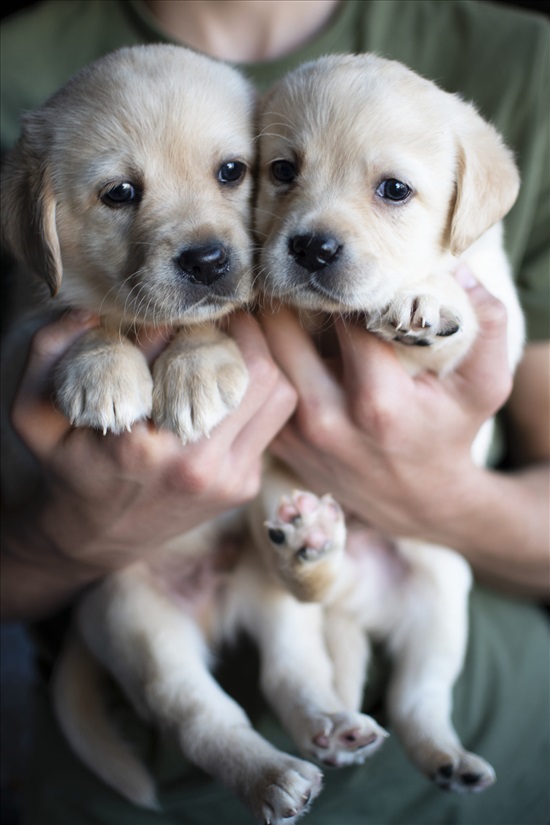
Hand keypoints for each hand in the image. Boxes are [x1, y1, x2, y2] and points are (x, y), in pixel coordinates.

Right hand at [1, 310, 296, 617]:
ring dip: (262, 358)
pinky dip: (258, 395)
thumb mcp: (32, 415)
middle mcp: (193, 464)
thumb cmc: (68, 466)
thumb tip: (89, 311)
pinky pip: (273, 422)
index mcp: (139, 444)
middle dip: (244, 328)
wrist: (98, 537)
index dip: (183, 318)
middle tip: (221, 314)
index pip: (183, 353)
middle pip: (256, 370)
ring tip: (232, 343)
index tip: (176, 309)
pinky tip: (229, 386)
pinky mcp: (244, 484)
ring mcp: (226, 478)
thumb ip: (46, 356)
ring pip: (279, 393)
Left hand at [260, 281, 511, 538]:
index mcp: (379, 402)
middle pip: (282, 331)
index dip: (342, 282)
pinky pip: (253, 389)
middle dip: (288, 292)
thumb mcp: (484, 385)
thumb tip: (457, 266)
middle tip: (295, 262)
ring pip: (258, 358)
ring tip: (273, 288)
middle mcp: (328, 419)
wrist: (421, 501)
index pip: (344, 319)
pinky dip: (255, 358)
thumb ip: (485, 324)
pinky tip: (264, 334)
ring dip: (261, 320)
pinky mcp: (280, 443)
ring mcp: (297, 434)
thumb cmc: (450, 433)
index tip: (344, 260)